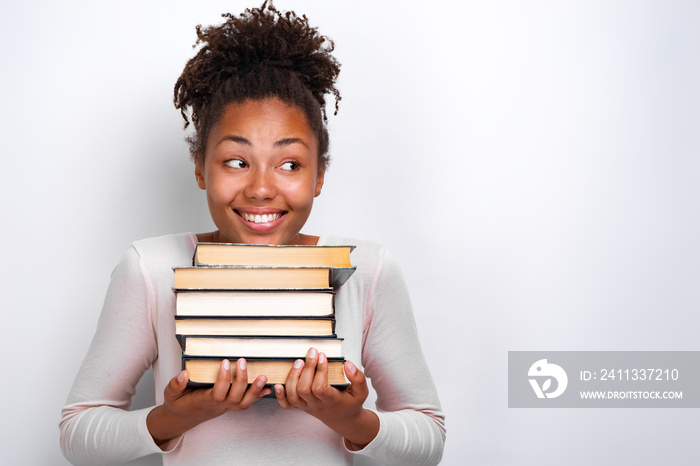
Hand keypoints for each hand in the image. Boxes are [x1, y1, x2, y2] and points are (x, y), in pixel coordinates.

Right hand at [147, 358, 271, 445]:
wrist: (184, 417)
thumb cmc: (179, 403)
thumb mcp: (171, 394)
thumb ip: (175, 385)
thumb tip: (184, 374)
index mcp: (204, 402)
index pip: (218, 393)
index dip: (224, 379)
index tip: (226, 361)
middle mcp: (218, 406)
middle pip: (235, 397)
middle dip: (242, 380)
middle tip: (244, 361)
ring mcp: (226, 407)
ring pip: (244, 403)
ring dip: (255, 390)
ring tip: (264, 376)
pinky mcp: (231, 406)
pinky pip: (247, 403)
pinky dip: (258, 396)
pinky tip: (267, 387)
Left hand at [274, 348, 378, 447]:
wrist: (343, 419)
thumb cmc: (351, 403)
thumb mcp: (361, 392)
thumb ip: (358, 378)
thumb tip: (347, 364)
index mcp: (332, 401)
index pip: (320, 388)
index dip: (319, 371)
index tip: (322, 356)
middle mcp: (317, 405)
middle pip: (304, 389)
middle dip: (306, 369)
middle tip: (312, 353)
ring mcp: (307, 406)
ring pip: (294, 395)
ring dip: (293, 376)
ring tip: (299, 361)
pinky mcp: (301, 406)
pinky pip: (286, 405)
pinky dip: (280, 395)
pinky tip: (279, 384)